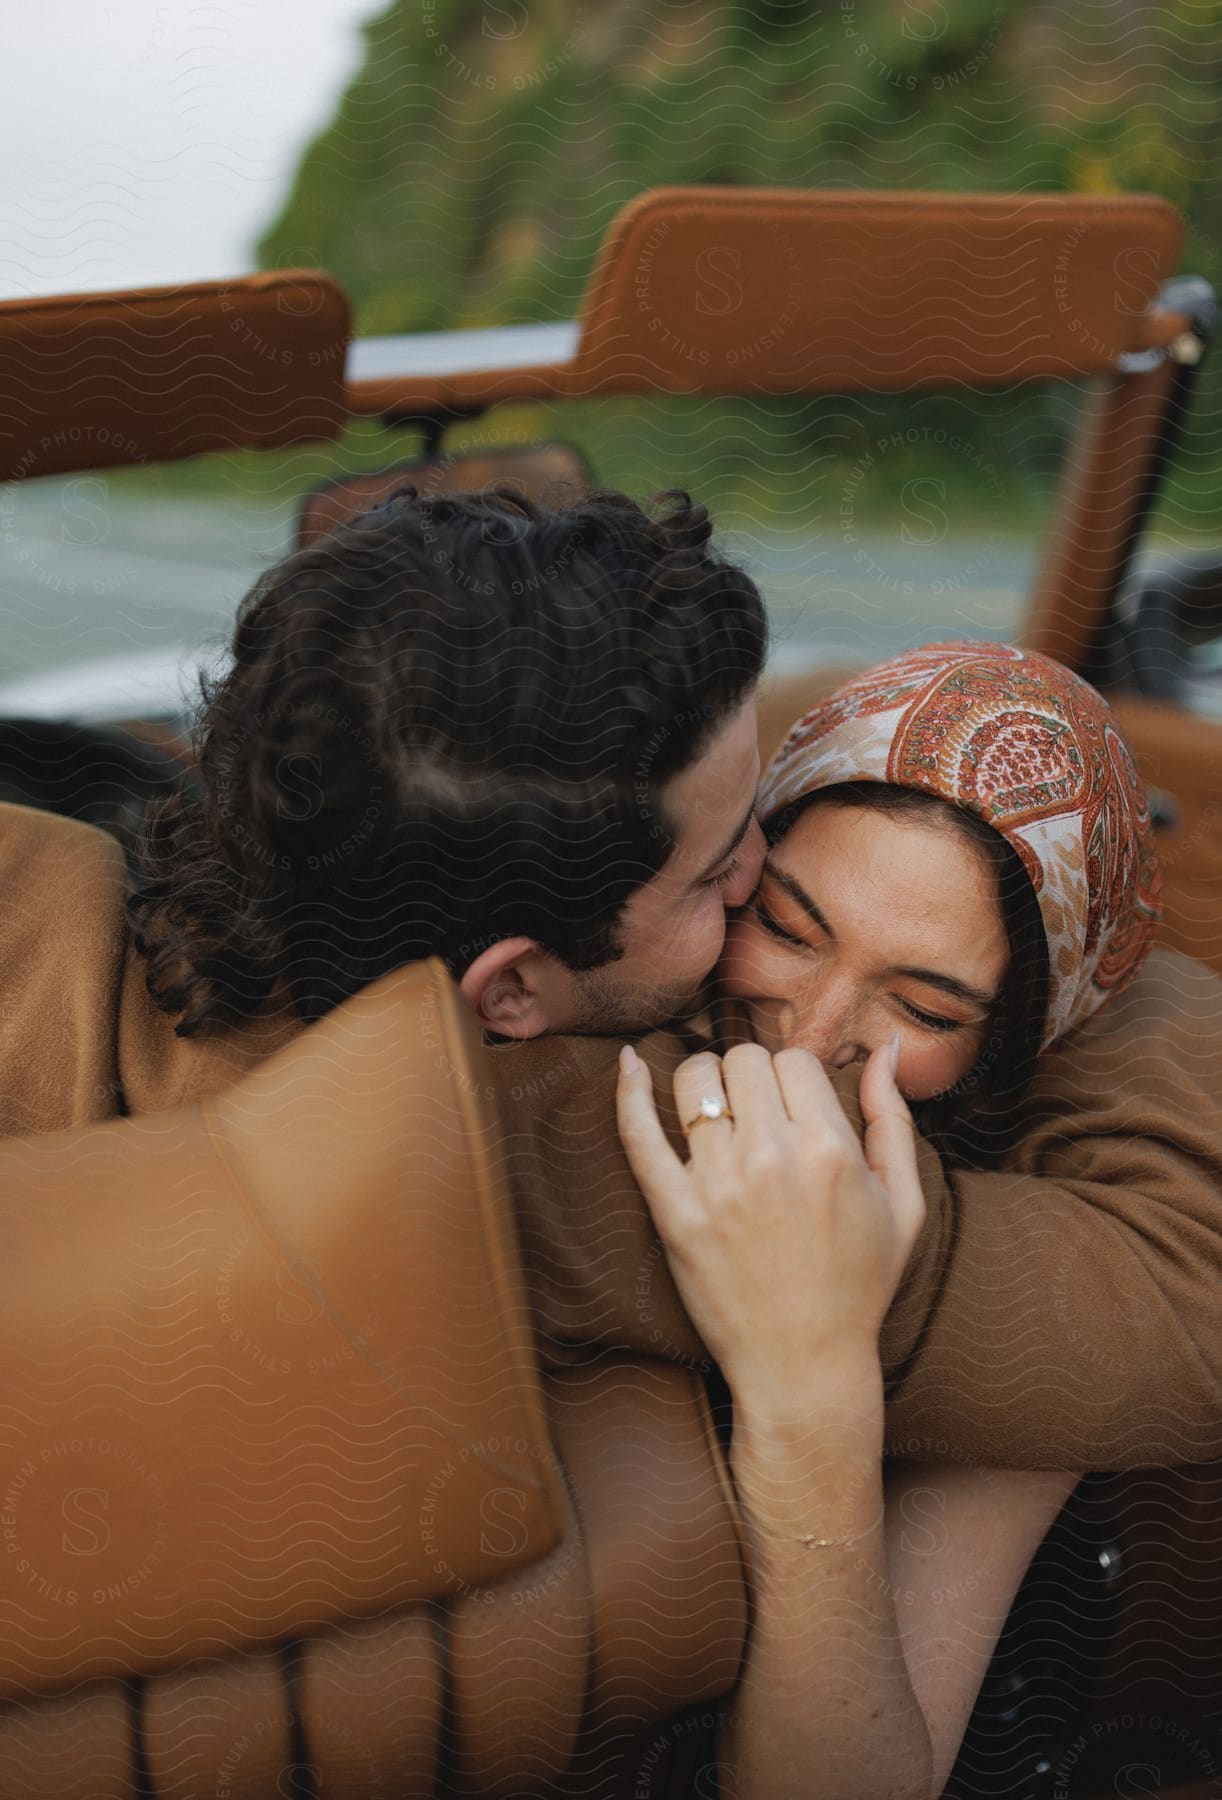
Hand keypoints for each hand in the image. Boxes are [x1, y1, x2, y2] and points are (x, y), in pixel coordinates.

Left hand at [615, 1039, 924, 1397]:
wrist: (805, 1366)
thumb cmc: (859, 1285)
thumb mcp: (904, 1204)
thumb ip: (893, 1119)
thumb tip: (885, 1050)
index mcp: (831, 1150)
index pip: (795, 1060)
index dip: (794, 1076)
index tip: (791, 1105)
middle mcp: (773, 1158)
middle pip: (745, 1060)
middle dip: (751, 1075)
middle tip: (755, 1110)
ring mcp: (718, 1185)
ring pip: (695, 1081)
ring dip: (703, 1081)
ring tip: (712, 1107)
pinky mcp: (675, 1213)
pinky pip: (640, 1135)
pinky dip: (628, 1093)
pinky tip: (629, 1064)